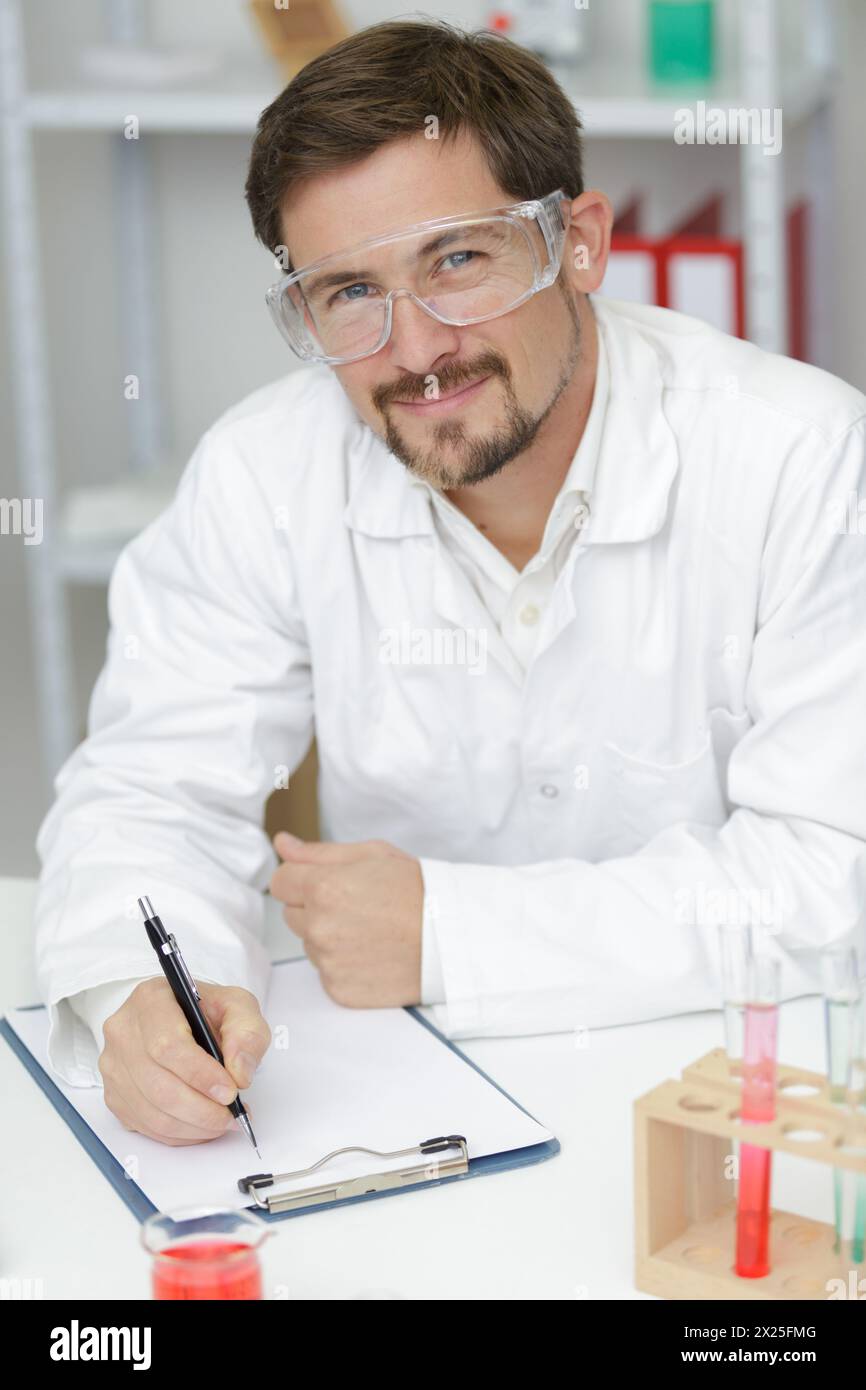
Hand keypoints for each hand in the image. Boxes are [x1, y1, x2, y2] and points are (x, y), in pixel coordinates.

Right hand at [99, 979, 270, 1146]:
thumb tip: (239, 1072)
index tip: (230, 1091)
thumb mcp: (237, 1006)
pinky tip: (202, 1125)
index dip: (201, 1075)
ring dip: (194, 1126)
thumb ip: (247, 1033)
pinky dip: (180, 1134)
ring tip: (223, 1121)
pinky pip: (146, 1126)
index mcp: (150, 1000)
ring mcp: (114, 1066)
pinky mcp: (114, 1094)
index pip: (168, 1045)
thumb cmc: (206, 1011)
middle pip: (158, 1085)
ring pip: (151, 1112)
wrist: (182, 1017)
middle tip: (232, 1114)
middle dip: (202, 1109)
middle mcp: (123, 1032)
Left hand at [269, 833, 423, 1007]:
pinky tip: (372, 954)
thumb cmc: (418, 892)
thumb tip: (282, 844)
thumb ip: (319, 852)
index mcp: (324, 887)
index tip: (326, 882)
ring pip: (310, 944)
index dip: (300, 879)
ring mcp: (328, 962)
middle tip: (357, 905)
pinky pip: (326, 973)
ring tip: (370, 930)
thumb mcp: (373, 856)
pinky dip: (343, 965)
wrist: (452, 939)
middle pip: (292, 915)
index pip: (279, 882)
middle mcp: (319, 927)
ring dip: (329, 937)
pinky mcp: (339, 990)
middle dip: (314, 908)